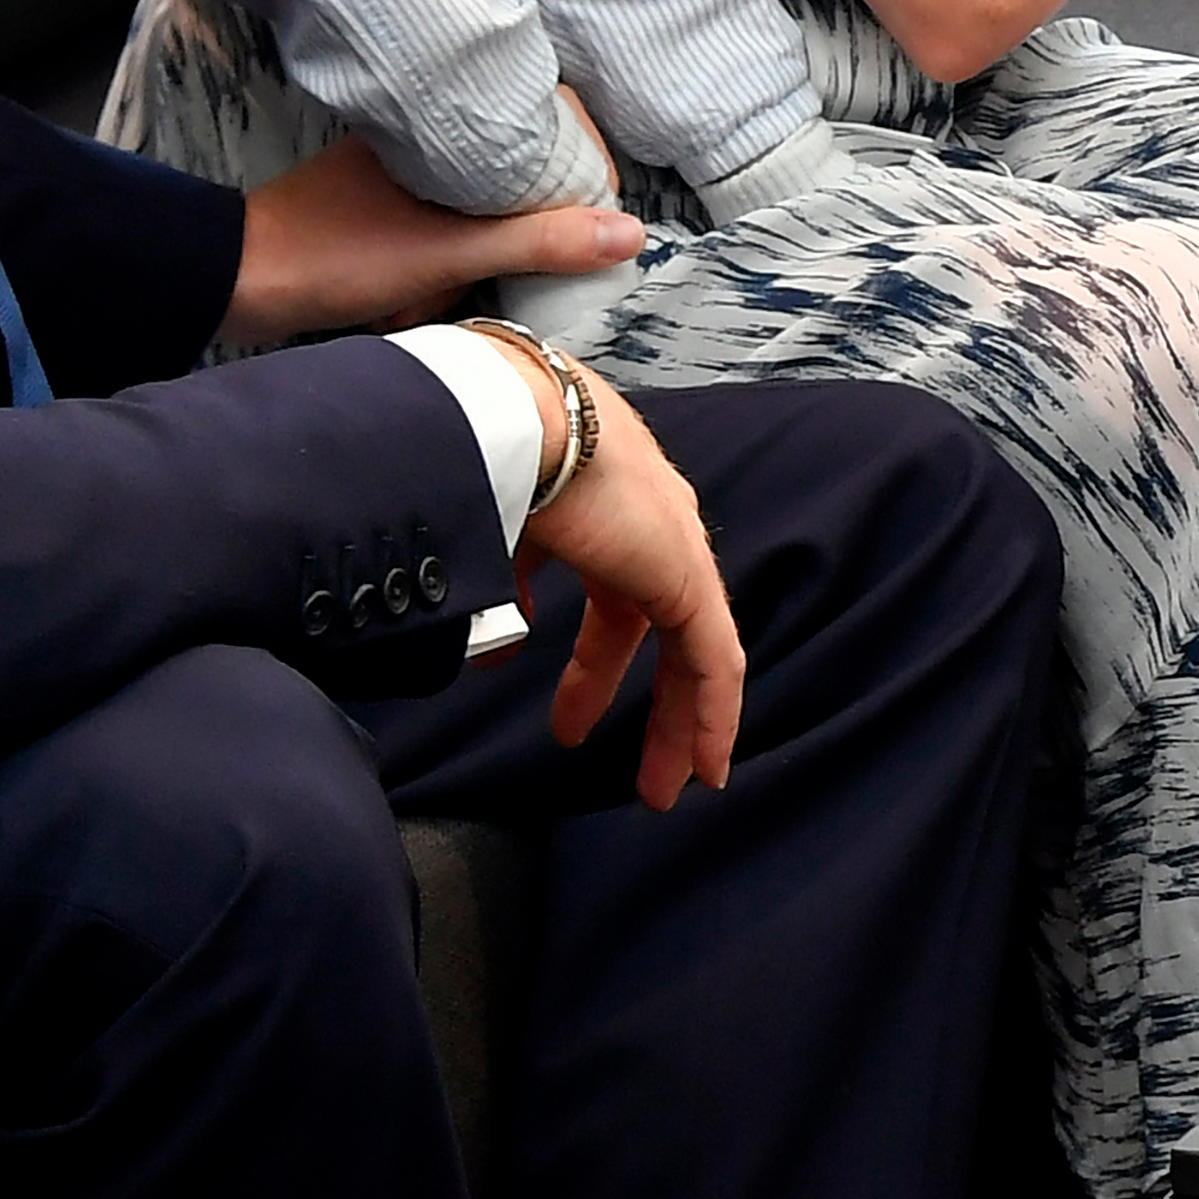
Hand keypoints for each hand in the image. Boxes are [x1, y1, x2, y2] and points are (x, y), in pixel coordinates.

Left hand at [227, 136, 643, 346]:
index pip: (549, 118)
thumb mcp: (450, 251)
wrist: (239, 279)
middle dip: (512, 237)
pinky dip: (435, 272)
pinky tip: (407, 305)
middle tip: (498, 276)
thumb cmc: (339, 252)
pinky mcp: (384, 207)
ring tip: (431, 297)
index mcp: (449, 121)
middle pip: (517, 176)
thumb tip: (629, 233)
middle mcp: (432, 136)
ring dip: (465, 265)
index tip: (589, 224)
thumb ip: (540, 239)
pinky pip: (440, 234)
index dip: (580, 170)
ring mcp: (407, 172)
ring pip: (478, 212)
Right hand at [498, 357, 745, 810]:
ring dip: (676, 717)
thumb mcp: (490, 531)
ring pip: (691, 649)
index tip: (575, 713)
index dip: (596, 660)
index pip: (613, 598)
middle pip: (647, 625)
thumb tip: (496, 648)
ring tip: (662, 786)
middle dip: (626, 691)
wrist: (512, 413)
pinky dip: (714, 714)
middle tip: (613, 750)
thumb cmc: (484, 458)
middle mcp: (645, 524)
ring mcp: (671, 545)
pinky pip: (715, 659)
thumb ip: (499, 589)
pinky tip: (706, 767)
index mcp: (596, 512)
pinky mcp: (686, 574)